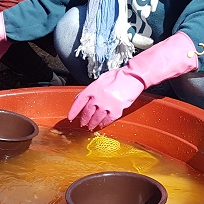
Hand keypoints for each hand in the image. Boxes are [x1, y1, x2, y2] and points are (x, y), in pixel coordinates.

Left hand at [68, 32, 199, 129]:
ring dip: (92, 123)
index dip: (73, 111)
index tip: (70, 117)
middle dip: (84, 119)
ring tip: (90, 126)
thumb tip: (82, 97)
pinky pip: (107, 120)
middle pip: (87, 112)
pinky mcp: (116, 110)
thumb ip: (91, 89)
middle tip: (82, 123)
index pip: (79, 102)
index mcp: (93, 89)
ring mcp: (107, 105)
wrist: (132, 77)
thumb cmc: (118, 76)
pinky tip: (101, 125)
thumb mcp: (101, 79)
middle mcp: (98, 98)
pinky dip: (103, 124)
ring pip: (96, 118)